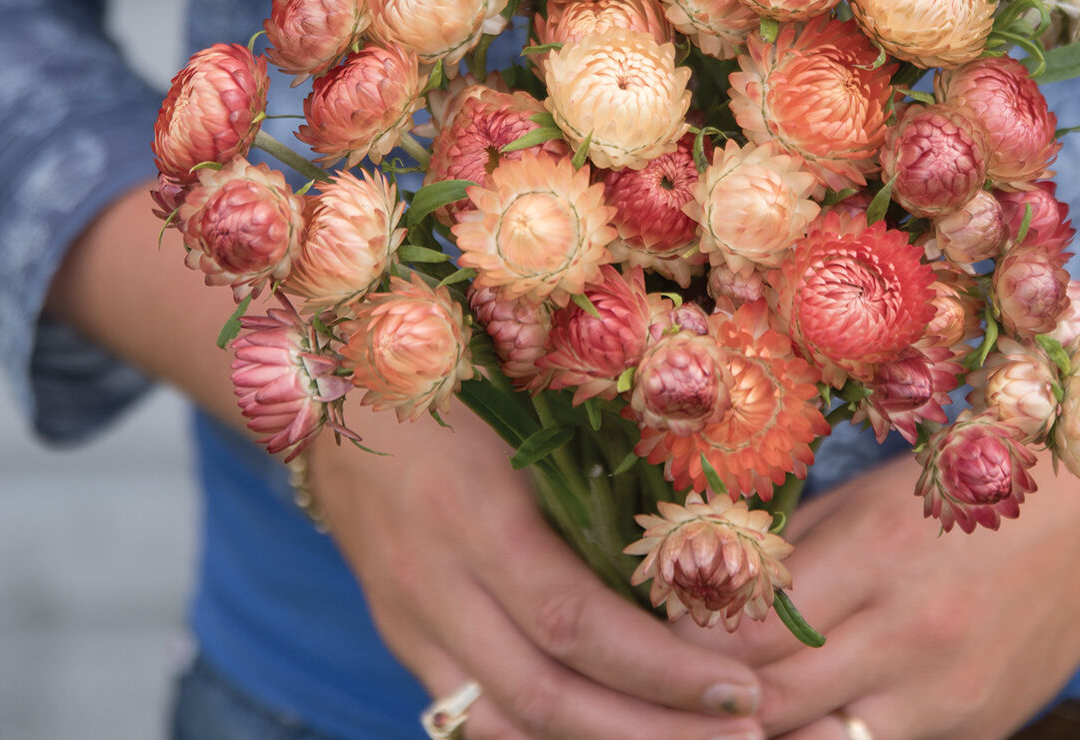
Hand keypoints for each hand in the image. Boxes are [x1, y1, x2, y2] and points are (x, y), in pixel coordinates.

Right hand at [310, 407, 766, 739]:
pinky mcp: (403, 639)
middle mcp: (433, 584)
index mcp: (473, 516)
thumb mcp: (530, 411)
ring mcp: (409, 623)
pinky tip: (615, 736)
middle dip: (651, 730)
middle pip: (544, 696)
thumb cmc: (457, 375)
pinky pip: (472, 718)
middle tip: (745, 736)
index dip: (661, 670)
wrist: (333, 382)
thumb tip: (712, 539)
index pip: (574, 623)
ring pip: (503, 727)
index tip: (742, 689)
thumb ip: (603, 477)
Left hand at [681, 455, 1079, 738]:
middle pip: (771, 704)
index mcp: (878, 559)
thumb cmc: (972, 484)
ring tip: (741, 704)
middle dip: (715, 698)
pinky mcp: (976, 733)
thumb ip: (791, 547)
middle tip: (676, 682)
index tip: (662, 628)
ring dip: (772, 729)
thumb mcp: (872, 494)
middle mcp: (913, 639)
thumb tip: (701, 587)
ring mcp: (949, 699)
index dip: (688, 640)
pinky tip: (812, 716)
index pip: (748, 633)